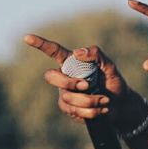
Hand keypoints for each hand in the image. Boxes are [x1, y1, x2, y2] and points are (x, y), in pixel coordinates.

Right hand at [22, 34, 141, 122]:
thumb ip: (97, 54)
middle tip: (87, 85)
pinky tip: (102, 109)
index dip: (40, 44)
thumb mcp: (110, 67)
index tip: (27, 37)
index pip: (53, 51)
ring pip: (67, 97)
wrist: (120, 105)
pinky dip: (92, 111)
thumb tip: (78, 53)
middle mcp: (64, 77)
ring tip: (105, 100)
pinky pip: (75, 111)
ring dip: (91, 100)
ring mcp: (64, 93)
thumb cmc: (112, 82)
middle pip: (51, 77)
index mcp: (72, 63)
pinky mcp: (69, 109)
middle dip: (69, 82)